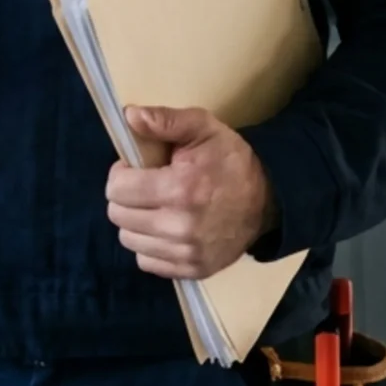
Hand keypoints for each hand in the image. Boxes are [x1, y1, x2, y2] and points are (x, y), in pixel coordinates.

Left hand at [104, 106, 277, 280]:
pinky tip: (164, 229)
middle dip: (125, 197)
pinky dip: (149, 246)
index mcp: (180, 188)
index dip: (120, 174)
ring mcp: (188, 253)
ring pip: (129, 240)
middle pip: (119, 216)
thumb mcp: (203, 128)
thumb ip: (165, 120)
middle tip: (143, 187)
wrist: (268, 199)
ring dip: (135, 223)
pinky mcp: (194, 270)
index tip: (134, 169)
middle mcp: (181, 226)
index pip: (117, 190)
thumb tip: (130, 115)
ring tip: (154, 207)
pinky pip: (147, 262)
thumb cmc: (230, 160)